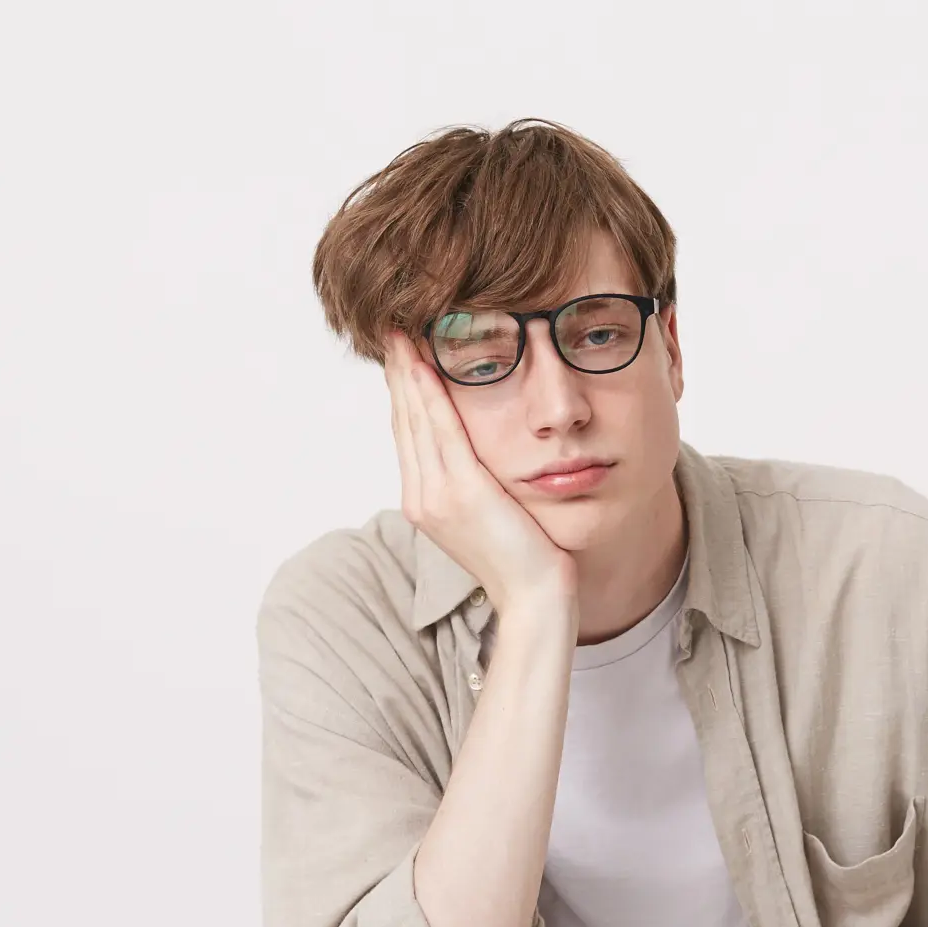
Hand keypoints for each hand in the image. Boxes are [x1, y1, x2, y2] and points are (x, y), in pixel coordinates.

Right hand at [383, 331, 576, 615]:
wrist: (534, 596)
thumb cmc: (524, 555)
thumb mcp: (491, 510)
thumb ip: (474, 479)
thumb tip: (477, 449)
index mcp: (425, 500)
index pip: (408, 433)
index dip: (403, 390)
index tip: (402, 353)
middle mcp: (422, 497)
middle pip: (404, 421)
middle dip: (399, 373)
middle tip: (393, 330)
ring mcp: (437, 495)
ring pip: (416, 420)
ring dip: (408, 373)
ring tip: (403, 335)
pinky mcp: (463, 492)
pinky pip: (442, 432)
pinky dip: (430, 396)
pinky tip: (425, 366)